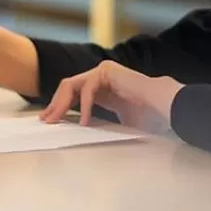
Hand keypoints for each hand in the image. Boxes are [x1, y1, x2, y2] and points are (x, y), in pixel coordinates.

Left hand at [39, 61, 181, 128]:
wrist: (164, 107)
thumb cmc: (147, 118)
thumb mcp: (116, 125)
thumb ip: (99, 126)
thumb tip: (83, 140)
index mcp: (101, 89)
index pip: (73, 94)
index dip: (59, 106)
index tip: (50, 121)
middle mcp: (100, 77)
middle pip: (67, 88)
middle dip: (55, 104)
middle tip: (46, 121)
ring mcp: (103, 71)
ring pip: (72, 85)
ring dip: (61, 103)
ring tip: (56, 121)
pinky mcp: (107, 70)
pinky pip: (87, 88)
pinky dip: (84, 105)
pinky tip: (84, 121)